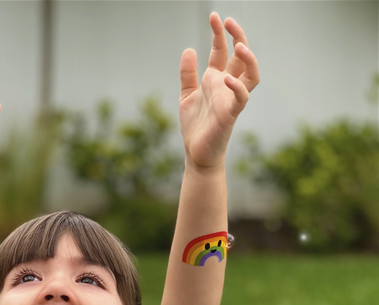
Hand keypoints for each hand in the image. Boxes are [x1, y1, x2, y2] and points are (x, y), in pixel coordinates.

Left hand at [179, 13, 258, 170]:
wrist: (196, 153)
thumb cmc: (195, 126)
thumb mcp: (186, 95)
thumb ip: (187, 73)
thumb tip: (189, 49)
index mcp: (216, 79)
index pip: (222, 51)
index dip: (219, 34)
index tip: (215, 17)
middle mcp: (227, 86)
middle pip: (241, 57)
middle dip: (237, 37)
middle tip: (228, 22)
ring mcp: (231, 99)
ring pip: (251, 74)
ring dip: (249, 58)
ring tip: (238, 45)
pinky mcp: (231, 114)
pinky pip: (241, 97)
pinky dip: (237, 86)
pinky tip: (226, 77)